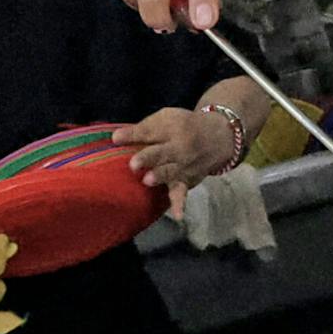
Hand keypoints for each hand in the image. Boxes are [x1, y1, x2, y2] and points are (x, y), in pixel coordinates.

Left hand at [113, 107, 236, 218]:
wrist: (217, 137)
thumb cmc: (183, 127)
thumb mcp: (166, 119)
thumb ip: (142, 129)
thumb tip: (115, 138)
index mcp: (172, 127)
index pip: (150, 130)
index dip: (133, 135)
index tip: (115, 139)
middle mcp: (180, 147)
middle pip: (161, 152)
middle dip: (148, 158)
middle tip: (133, 164)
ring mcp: (184, 166)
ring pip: (170, 172)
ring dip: (160, 176)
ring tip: (147, 180)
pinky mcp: (186, 182)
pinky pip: (182, 192)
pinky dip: (180, 204)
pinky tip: (178, 215)